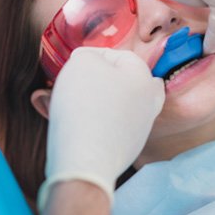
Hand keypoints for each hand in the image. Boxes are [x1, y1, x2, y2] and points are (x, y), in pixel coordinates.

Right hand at [38, 47, 164, 209]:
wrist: (85, 160)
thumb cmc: (84, 104)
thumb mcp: (82, 63)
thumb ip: (88, 55)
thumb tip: (89, 62)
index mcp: (144, 77)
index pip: (118, 55)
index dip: (91, 55)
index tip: (72, 63)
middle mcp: (148, 103)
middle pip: (121, 82)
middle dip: (96, 80)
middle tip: (73, 84)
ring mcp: (139, 129)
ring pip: (114, 105)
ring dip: (91, 101)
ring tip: (65, 104)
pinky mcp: (126, 150)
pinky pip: (107, 127)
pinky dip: (92, 122)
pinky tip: (72, 125)